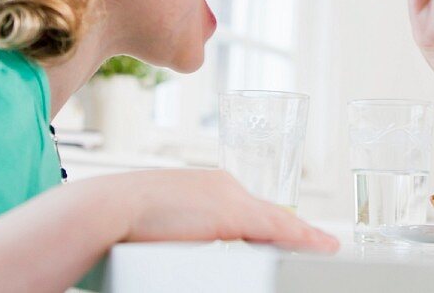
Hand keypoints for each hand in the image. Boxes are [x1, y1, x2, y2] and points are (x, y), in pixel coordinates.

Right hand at [114, 169, 337, 251]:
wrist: (107, 209)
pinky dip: (301, 238)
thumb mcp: (159, 222)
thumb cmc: (120, 220)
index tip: (291, 234)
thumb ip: (182, 232)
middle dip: (295, 229)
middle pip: (270, 212)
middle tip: (320, 242)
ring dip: (303, 236)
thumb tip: (184, 246)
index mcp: (209, 187)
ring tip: (326, 247)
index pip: (252, 208)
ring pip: (278, 221)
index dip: (275, 223)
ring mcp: (230, 198)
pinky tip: (318, 246)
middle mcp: (225, 186)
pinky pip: (276, 228)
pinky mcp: (232, 214)